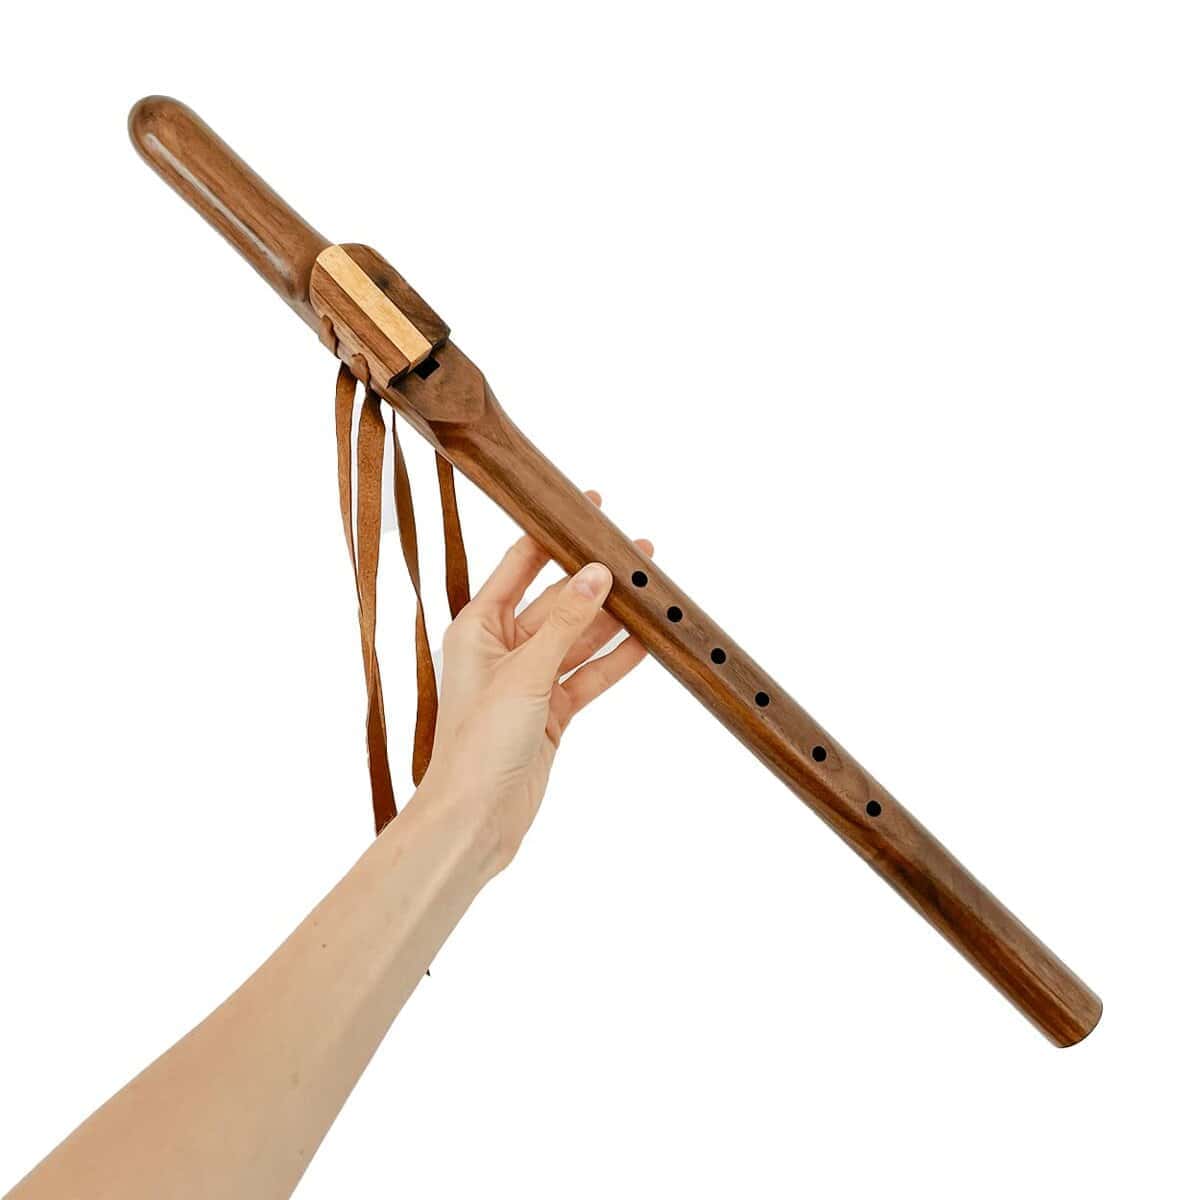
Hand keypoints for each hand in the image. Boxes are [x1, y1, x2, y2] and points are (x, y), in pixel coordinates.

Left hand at [419, 492, 651, 876]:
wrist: (476, 819)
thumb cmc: (478, 744)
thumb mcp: (525, 672)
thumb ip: (566, 622)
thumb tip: (597, 572)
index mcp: (478, 626)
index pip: (519, 565)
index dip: (553, 535)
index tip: (586, 509)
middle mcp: (502, 648)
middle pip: (558, 600)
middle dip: (597, 579)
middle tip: (638, 553)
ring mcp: (529, 680)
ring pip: (579, 637)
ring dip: (613, 617)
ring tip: (653, 590)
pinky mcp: (551, 711)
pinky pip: (589, 675)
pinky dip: (616, 659)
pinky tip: (648, 639)